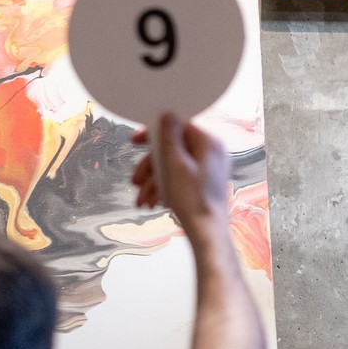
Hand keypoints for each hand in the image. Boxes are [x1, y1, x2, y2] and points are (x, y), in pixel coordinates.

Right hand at [131, 113, 231, 241]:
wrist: (207, 233)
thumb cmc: (194, 201)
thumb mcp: (175, 165)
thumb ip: (170, 138)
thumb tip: (168, 115)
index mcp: (209, 143)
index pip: (178, 126)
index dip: (154, 133)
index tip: (135, 140)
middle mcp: (212, 153)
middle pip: (172, 148)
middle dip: (150, 166)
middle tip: (135, 180)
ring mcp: (209, 168)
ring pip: (173, 165)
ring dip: (153, 181)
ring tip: (142, 199)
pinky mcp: (204, 182)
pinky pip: (180, 177)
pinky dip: (164, 188)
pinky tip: (152, 202)